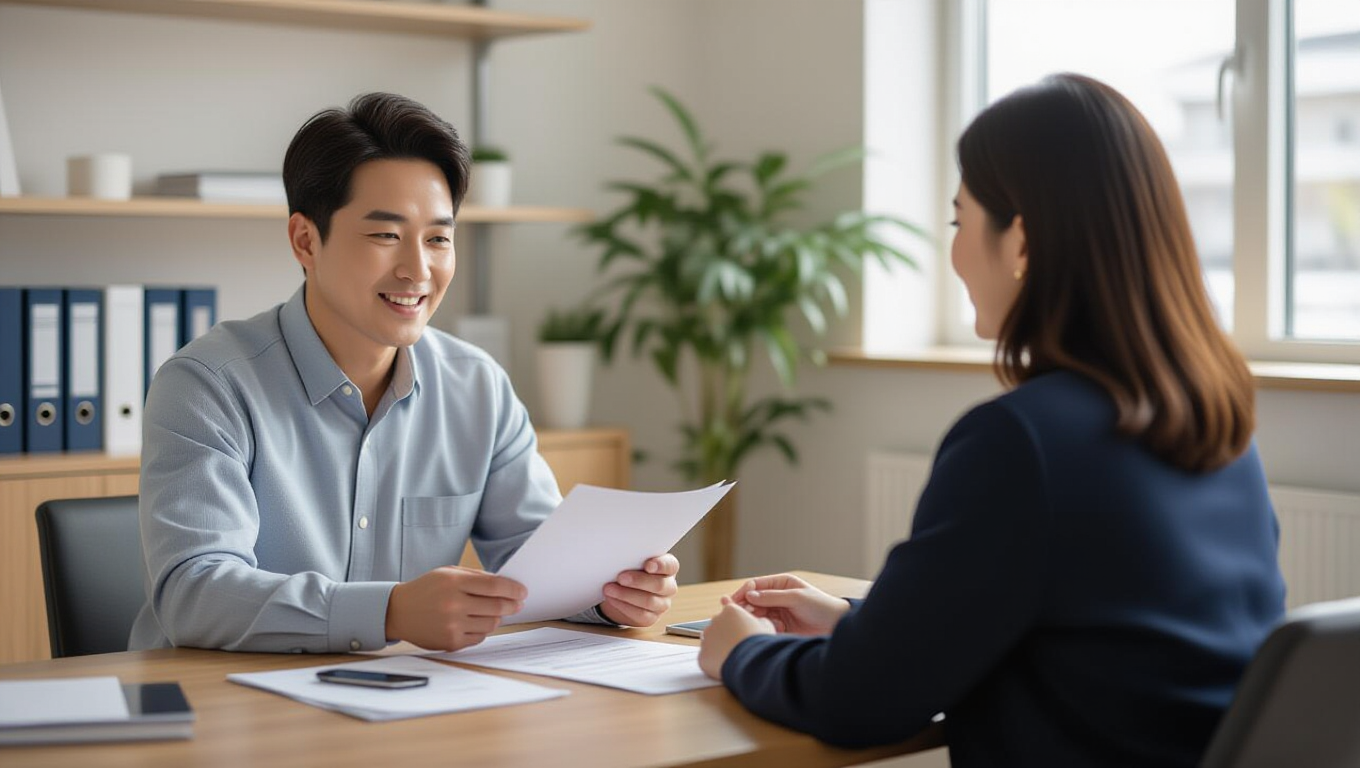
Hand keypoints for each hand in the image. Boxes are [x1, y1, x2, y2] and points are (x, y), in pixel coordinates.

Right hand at [385, 566, 525, 650]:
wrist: (398, 611)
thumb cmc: (427, 589)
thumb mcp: (448, 573)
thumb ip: (476, 577)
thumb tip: (506, 586)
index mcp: (453, 582)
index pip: (494, 586)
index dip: (513, 589)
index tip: (523, 592)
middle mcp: (453, 604)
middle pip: (496, 606)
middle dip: (511, 605)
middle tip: (517, 604)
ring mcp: (452, 625)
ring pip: (491, 624)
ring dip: (496, 618)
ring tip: (492, 612)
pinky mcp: (451, 642)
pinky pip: (479, 638)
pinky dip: (482, 630)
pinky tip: (474, 623)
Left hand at [599, 554, 678, 626]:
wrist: (624, 591)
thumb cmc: (631, 570)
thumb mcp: (633, 560)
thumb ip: (633, 557)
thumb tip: (618, 554)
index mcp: (668, 568)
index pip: (670, 565)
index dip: (660, 565)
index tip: (647, 565)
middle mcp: (669, 586)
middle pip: (659, 585)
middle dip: (638, 581)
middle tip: (620, 577)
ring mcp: (662, 604)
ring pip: (649, 601)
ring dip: (626, 595)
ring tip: (609, 589)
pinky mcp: (651, 618)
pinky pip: (640, 614)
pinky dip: (623, 606)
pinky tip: (612, 599)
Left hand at [698, 596, 774, 678]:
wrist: (752, 662)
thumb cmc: (760, 642)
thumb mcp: (766, 625)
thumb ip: (757, 620)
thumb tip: (757, 623)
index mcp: (730, 611)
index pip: (730, 614)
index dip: (737, 624)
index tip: (742, 631)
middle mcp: (715, 621)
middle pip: (719, 626)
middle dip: (726, 634)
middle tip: (739, 645)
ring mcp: (707, 638)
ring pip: (711, 641)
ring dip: (719, 647)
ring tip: (734, 656)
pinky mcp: (703, 655)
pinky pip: (707, 657)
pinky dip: (714, 661)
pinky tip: (726, 664)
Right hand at [730, 573, 849, 634]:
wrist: (836, 625)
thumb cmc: (821, 606)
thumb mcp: (797, 598)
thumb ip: (772, 597)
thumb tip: (749, 595)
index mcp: (780, 584)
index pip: (755, 585)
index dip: (743, 593)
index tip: (734, 601)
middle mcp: (776, 596)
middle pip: (752, 600)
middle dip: (744, 607)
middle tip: (738, 615)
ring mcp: (777, 611)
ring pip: (757, 614)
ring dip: (755, 619)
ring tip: (758, 623)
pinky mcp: (779, 626)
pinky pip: (764, 626)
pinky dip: (764, 628)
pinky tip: (773, 630)